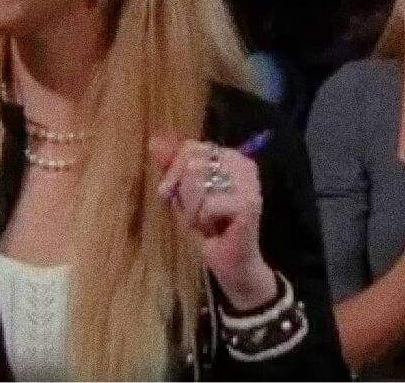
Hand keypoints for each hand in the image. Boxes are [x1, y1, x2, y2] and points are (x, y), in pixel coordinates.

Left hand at [150, 136, 277, 309]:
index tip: (169, 192)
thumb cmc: (209, 227)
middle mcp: (244, 165)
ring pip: (198, 182)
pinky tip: (216, 230)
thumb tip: (154, 141)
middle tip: (196, 212)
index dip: (173, 170)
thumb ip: (173, 166)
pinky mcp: (248, 204)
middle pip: (193, 162)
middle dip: (183, 193)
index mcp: (232, 156)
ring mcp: (249, 184)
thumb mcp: (184, 193)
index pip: (191, 147)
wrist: (230, 262)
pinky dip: (202, 221)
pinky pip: (207, 205)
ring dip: (192, 209)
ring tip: (206, 221)